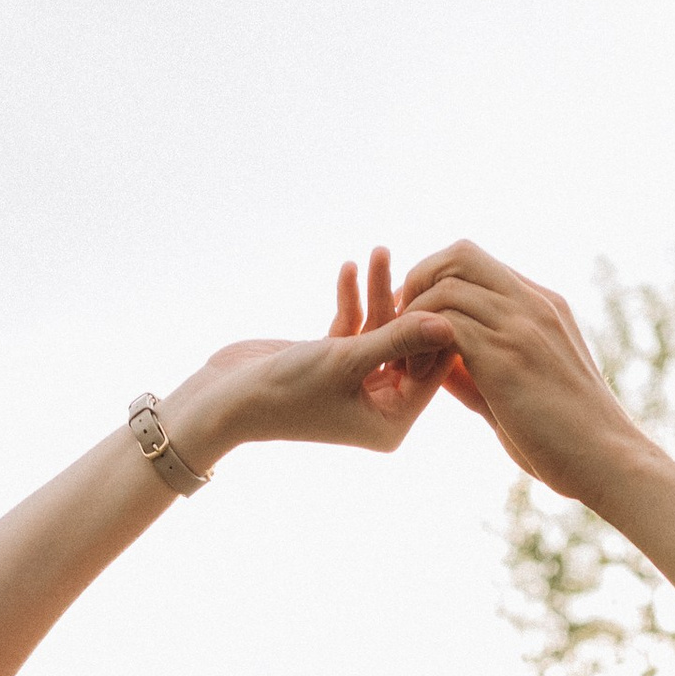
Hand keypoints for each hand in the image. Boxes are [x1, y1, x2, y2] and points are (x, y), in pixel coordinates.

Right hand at [164, 249, 453, 469]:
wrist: (226, 399)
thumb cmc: (287, 390)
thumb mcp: (347, 360)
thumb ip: (398, 339)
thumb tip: (448, 324)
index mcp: (391, 423)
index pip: (432, 372)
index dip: (438, 330)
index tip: (440, 286)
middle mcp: (379, 409)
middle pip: (408, 349)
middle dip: (404, 304)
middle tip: (407, 262)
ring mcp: (357, 386)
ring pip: (381, 333)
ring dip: (377, 293)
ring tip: (377, 252)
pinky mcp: (333, 364)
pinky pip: (354, 327)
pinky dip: (352, 301)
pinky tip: (348, 269)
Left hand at [392, 241, 647, 501]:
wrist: (609, 461)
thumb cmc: (569, 440)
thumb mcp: (521, 390)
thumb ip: (480, 369)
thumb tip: (438, 361)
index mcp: (542, 305)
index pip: (475, 263)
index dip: (436, 283)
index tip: (417, 323)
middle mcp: (532, 303)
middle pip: (458, 254)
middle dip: (419, 284)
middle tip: (402, 330)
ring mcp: (521, 325)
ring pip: (446, 285)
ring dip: (414, 319)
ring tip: (407, 364)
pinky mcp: (507, 355)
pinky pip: (446, 323)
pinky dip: (420, 345)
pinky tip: (416, 380)